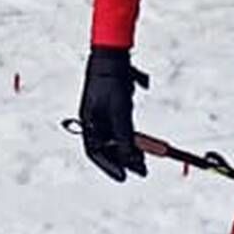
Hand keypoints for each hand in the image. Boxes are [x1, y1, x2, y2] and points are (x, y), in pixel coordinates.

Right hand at [77, 45, 148, 183]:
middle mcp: (94, 121)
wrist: (112, 56)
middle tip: (142, 170)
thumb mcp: (120, 112)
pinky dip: (132, 135)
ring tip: (145, 159)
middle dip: (125, 159)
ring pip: (117, 138)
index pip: (96, 152)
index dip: (109, 167)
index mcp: (88, 123)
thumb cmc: (111, 82)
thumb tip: (132, 159)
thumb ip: (125, 136)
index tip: (124, 177)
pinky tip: (143, 140)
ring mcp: (104, 114)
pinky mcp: (114, 107)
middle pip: (108, 147)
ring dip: (131, 148)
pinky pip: (123, 126)